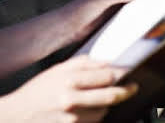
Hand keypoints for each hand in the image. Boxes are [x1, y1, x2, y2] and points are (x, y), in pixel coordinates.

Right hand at [0, 55, 137, 122]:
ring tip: (99, 97)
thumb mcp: (59, 69)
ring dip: (107, 104)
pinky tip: (90, 108)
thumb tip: (108, 61)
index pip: (108, 76)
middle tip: (133, 87)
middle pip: (111, 96)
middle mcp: (71, 100)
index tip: (128, 71)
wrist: (16, 115)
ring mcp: (71, 118)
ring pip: (103, 111)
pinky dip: (96, 114)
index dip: (121, 73)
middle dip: (126, 91)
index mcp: (69, 81)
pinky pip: (93, 121)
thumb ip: (85, 63)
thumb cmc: (38, 90)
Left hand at [69, 0, 142, 41]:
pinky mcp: (116, 13)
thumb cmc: (80, 10)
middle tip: (141, 5)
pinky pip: (129, 11)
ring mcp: (117, 1)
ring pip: (134, 1)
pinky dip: (133, 14)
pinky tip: (132, 18)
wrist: (70, 27)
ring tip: (136, 12)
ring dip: (136, 6)